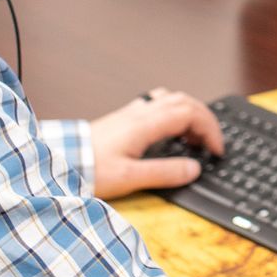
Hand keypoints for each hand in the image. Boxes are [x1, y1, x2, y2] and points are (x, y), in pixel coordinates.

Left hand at [87, 89, 224, 200]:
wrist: (60, 161)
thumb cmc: (89, 169)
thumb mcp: (130, 177)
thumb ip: (165, 172)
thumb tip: (194, 168)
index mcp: (145, 124)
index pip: (189, 113)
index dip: (209, 129)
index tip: (216, 150)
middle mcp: (140, 113)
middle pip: (184, 101)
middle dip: (205, 119)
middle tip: (211, 143)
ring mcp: (131, 113)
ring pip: (171, 99)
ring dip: (190, 113)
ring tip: (194, 138)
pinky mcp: (124, 118)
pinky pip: (157, 104)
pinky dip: (174, 113)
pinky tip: (170, 132)